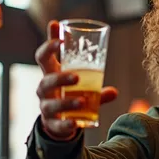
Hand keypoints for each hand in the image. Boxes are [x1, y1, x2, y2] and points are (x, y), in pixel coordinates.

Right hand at [35, 20, 117, 138]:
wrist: (57, 122)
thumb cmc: (69, 96)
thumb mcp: (82, 87)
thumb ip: (95, 86)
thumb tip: (114, 91)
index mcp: (50, 74)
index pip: (43, 57)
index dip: (48, 45)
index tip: (59, 35)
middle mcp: (45, 90)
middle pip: (46, 80)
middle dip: (61, 78)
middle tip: (77, 76)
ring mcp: (46, 107)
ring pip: (52, 104)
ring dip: (67, 102)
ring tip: (82, 101)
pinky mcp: (51, 124)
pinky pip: (58, 124)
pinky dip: (66, 124)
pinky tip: (75, 124)